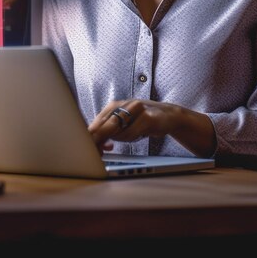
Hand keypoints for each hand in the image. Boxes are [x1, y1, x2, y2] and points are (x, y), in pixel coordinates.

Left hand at [87, 99, 215, 157]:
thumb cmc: (143, 121)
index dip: (90, 138)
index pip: (96, 123)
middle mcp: (122, 105)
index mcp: (113, 106)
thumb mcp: (124, 124)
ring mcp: (135, 110)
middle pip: (103, 126)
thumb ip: (109, 130)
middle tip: (97, 152)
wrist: (169, 115)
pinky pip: (131, 133)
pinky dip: (130, 138)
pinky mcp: (147, 118)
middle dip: (97, 141)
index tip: (88, 150)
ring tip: (126, 138)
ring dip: (118, 140)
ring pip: (117, 131)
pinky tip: (135, 135)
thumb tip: (93, 142)